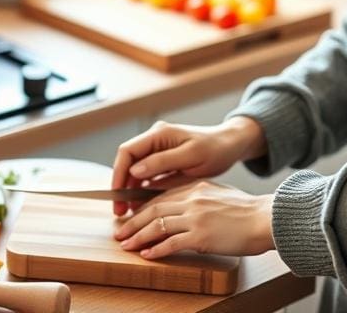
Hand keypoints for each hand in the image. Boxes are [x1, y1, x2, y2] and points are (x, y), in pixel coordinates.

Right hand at [111, 117, 265, 215]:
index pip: (127, 152)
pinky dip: (141, 190)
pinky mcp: (164, 162)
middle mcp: (154, 140)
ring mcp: (158, 151)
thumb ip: (162, 162)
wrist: (230, 146)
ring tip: (128, 213)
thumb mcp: (191, 156)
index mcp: (158, 134)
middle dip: (121, 186)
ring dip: (129, 191)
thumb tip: (135, 170)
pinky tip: (141, 206)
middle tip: (119, 211)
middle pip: (127, 163)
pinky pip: (146, 176)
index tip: (117, 195)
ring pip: (135, 171)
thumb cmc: (214, 149)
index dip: (118, 173)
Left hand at [113, 181, 274, 258]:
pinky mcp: (201, 235)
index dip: (142, 207)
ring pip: (157, 225)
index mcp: (196, 187)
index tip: (131, 215)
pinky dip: (156, 249)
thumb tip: (185, 206)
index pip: (161, 196)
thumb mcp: (220, 194)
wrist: (265, 219)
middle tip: (120, 232)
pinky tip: (148, 255)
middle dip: (133, 222)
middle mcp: (192, 199)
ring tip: (126, 245)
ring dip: (138, 236)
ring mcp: (195, 217)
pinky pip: (171, 243)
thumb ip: (200, 197)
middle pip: (153, 209)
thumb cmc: (247, 211)